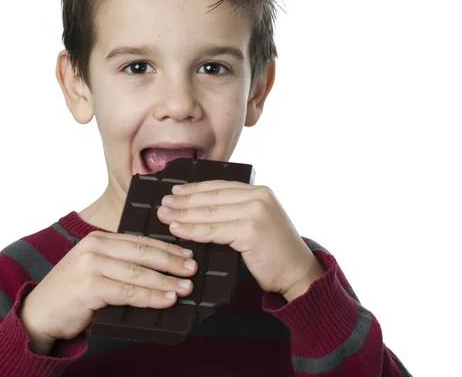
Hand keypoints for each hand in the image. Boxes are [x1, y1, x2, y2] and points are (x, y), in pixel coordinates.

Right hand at [19, 231, 197, 354]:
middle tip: (192, 270)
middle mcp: (94, 247)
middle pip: (142, 252)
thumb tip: (158, 270)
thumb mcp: (94, 269)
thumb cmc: (71, 293)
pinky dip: (150, 297)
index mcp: (98, 239)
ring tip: (185, 288)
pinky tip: (166, 300)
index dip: (166, 248)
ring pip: (138, 272)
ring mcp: (90, 265)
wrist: (38, 313)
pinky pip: (127, 292)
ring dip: (165, 281)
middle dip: (171, 261)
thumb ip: (119, 264)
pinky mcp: (89, 287)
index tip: (186, 255)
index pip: (139, 240)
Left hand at [157, 180, 323, 297]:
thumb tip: (199, 208)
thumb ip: (236, 211)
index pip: (219, 187)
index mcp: (260, 191)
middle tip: (163, 204)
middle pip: (211, 197)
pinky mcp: (250, 230)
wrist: (299, 274)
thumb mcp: (257, 222)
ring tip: (164, 216)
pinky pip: (213, 230)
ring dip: (183, 215)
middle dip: (183, 201)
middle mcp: (259, 196)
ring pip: (209, 213)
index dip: (194, 189)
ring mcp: (256, 212)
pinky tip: (177, 230)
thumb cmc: (275, 252)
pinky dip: (193, 230)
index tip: (174, 192)